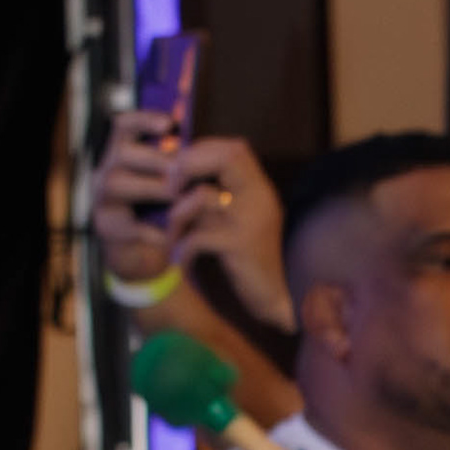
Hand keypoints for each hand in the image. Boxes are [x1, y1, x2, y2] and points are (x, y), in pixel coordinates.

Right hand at [94, 108, 177, 283]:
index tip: (169, 125)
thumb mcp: (172, 189)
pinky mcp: (107, 228)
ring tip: (177, 196)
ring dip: (151, 188)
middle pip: (122, 153)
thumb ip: (180, 170)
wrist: (144, 256)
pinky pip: (125, 225)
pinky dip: (150, 230)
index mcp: (122, 156)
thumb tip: (203, 149)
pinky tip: (169, 235)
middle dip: (155, 159)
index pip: (124, 126)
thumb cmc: (159, 214)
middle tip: (181, 170)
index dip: (144, 120)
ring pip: (118, 183)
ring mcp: (103, 199)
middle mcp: (107, 172)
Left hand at [161, 138, 293, 331]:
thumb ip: (224, 196)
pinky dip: (183, 249)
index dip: (202, 150)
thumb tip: (184, 171)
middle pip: (225, 157)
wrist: (279, 300)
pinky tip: (181, 262)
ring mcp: (251, 222)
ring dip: (178, 214)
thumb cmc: (255, 260)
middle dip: (189, 165)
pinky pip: (199, 237)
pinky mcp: (241, 248)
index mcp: (261, 189)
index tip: (180, 167)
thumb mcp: (244, 220)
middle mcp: (260, 199)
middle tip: (170, 188)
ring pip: (203, 197)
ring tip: (172, 234)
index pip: (234, 149)